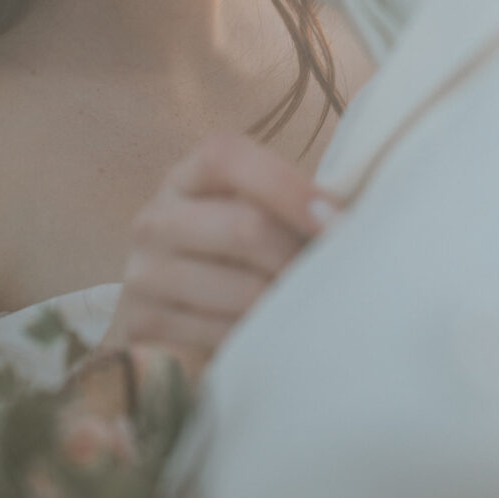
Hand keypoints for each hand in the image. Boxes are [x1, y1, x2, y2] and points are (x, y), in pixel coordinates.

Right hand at [100, 132, 338, 383]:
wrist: (178, 312)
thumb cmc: (239, 253)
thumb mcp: (256, 213)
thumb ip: (293, 204)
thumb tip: (354, 221)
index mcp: (187, 176)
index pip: (227, 158)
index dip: (288, 187)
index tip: (338, 222)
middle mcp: (155, 218)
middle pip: (245, 228)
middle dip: (300, 257)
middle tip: (336, 278)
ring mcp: (143, 272)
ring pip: (243, 290)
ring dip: (289, 304)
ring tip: (313, 309)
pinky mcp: (144, 323)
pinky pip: (226, 335)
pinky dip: (263, 339)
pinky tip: (276, 336)